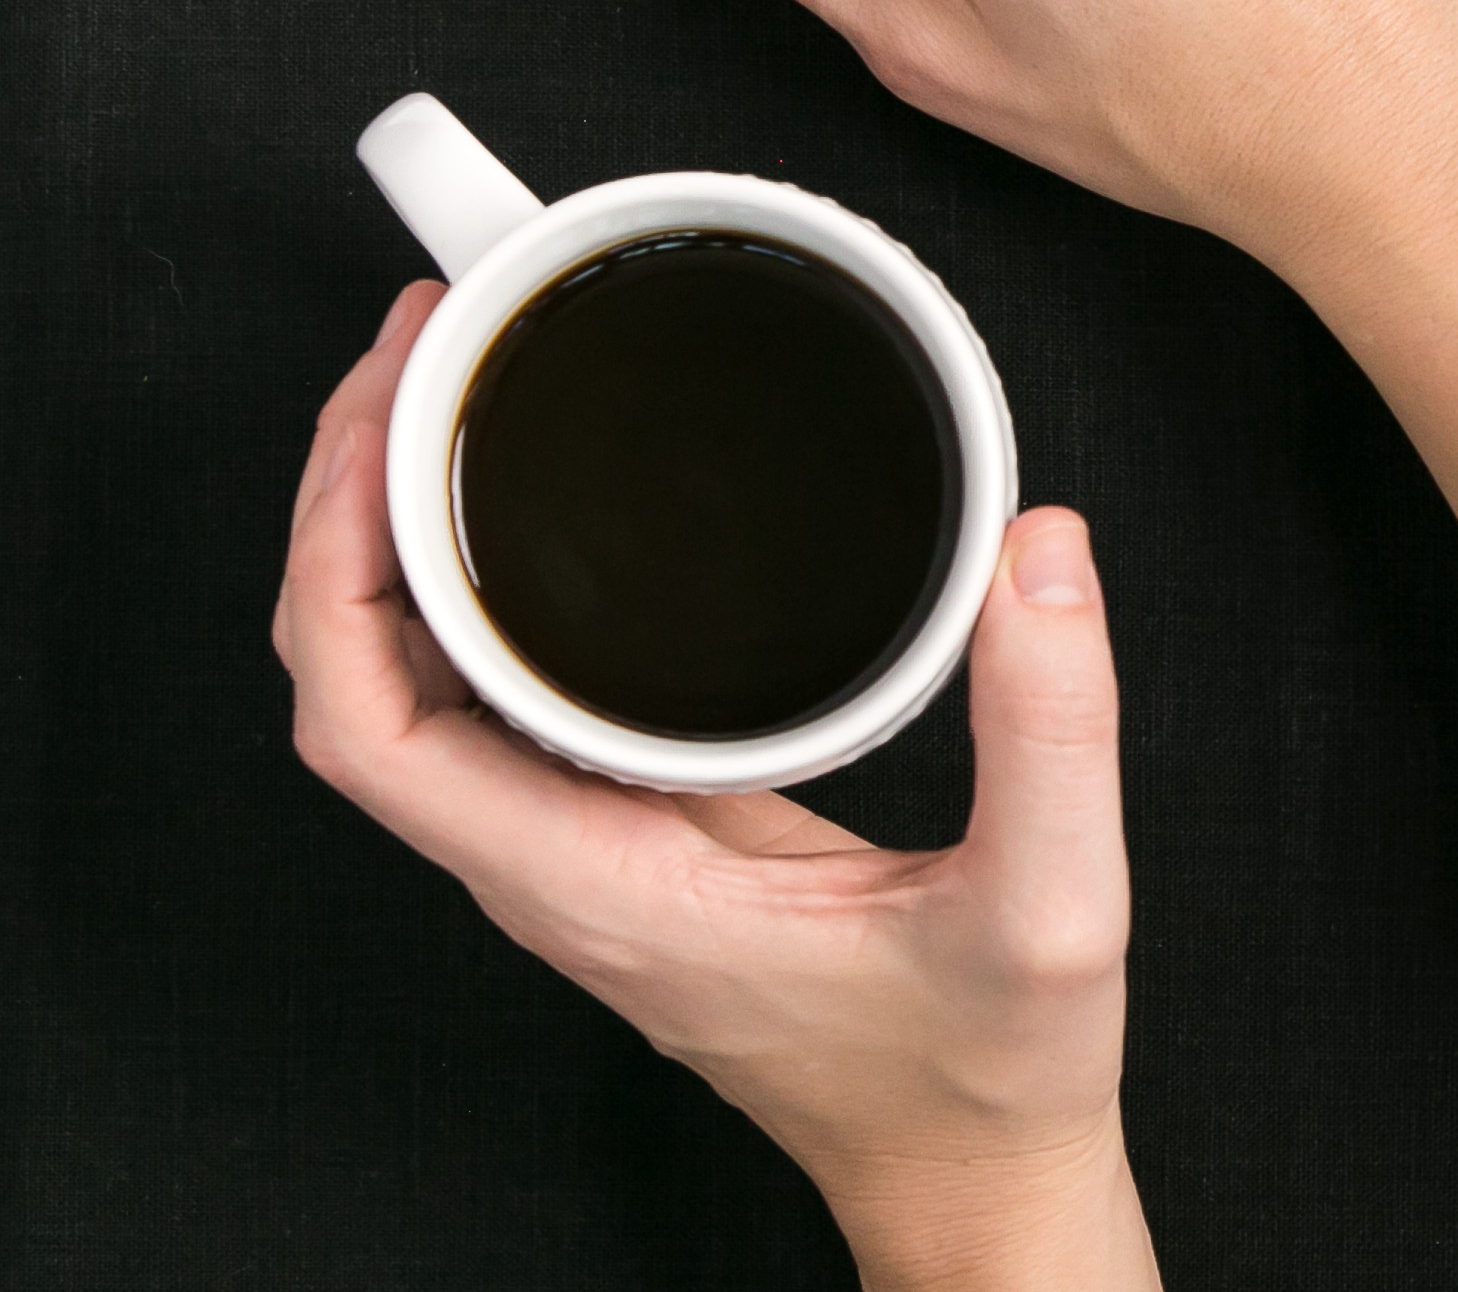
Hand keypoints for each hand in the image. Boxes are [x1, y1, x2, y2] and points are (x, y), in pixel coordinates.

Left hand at [275, 283, 1158, 1291]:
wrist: (976, 1175)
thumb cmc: (984, 1081)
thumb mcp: (1053, 909)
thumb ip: (1053, 727)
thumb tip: (1038, 551)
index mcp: (602, 890)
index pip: (370, 727)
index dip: (338, 556)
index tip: (390, 412)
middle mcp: (560, 871)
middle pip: (362, 678)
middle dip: (354, 497)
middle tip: (424, 346)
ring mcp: (589, 855)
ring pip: (418, 686)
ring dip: (405, 535)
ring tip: (457, 393)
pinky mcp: (638, 834)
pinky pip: (503, 699)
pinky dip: (487, 583)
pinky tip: (545, 510)